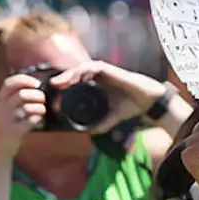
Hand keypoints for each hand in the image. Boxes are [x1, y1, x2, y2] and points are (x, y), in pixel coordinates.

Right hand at [0, 75, 46, 154]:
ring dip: (40, 108)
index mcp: (0, 99)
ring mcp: (7, 120)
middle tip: (43, 100)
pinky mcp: (14, 132)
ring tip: (42, 111)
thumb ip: (15, 95)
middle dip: (38, 95)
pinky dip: (39, 119)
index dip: (26, 80)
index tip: (36, 84)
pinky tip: (39, 122)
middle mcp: (2, 108)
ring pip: (28, 107)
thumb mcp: (4, 107)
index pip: (10, 82)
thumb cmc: (5, 124)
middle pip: (22, 94)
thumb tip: (37, 85)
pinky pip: (31, 121)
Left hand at [49, 61, 173, 132]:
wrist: (148, 100)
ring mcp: (102, 72)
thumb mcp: (111, 117)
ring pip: (78, 70)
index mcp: (97, 86)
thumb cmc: (132, 106)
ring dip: (66, 76)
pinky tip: (69, 79)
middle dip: (61, 83)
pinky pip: (88, 68)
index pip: (75, 85)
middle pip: (74, 76)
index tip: (54, 102)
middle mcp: (97, 77)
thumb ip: (100, 123)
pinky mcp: (107, 68)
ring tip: (55, 84)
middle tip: (49, 92)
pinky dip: (77, 72)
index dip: (64, 91)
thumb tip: (87, 131)